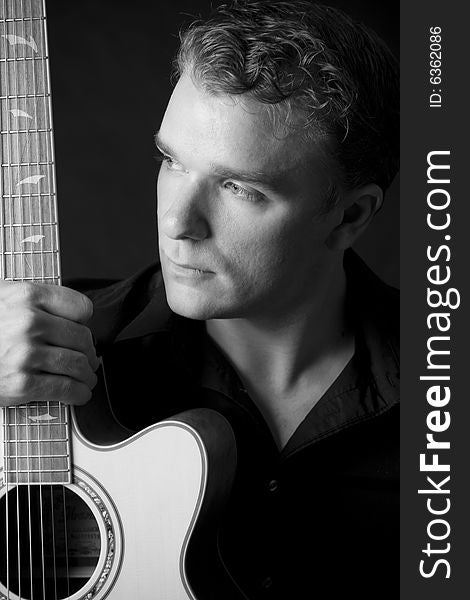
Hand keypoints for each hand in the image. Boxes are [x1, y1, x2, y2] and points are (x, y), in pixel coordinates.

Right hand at [0, 280, 99, 405]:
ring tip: (86, 378)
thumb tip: (67, 315)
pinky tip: (79, 393)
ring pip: (78, 364)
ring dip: (87, 375)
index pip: (80, 307)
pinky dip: (79, 393)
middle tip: (89, 359)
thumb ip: (33, 302)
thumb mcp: (2, 298)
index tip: (83, 329)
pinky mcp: (22, 384)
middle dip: (89, 352)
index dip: (84, 321)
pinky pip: (66, 389)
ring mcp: (26, 354)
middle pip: (82, 338)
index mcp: (26, 296)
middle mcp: (29, 322)